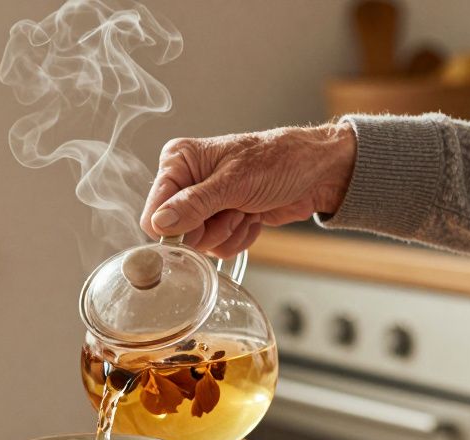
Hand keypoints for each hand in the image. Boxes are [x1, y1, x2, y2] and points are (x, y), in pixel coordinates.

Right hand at [140, 124, 356, 257]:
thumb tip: (160, 223)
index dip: (177, 227)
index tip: (205, 221)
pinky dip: (240, 237)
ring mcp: (204, 204)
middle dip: (210, 229)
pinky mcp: (221, 220)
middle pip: (177, 234)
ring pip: (200, 244)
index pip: (154, 212)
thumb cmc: (279, 161)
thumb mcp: (234, 182)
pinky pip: (219, 248)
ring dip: (229, 233)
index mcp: (179, 162)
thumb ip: (194, 204)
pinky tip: (253, 215)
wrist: (316, 173)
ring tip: (247, 208)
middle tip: (235, 209)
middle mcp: (186, 182)